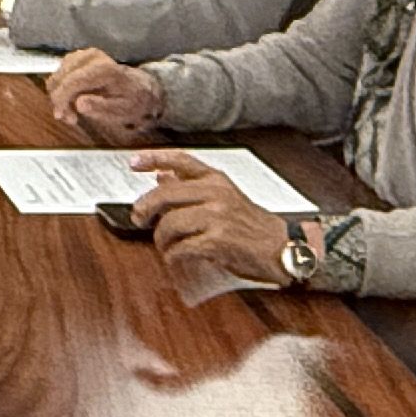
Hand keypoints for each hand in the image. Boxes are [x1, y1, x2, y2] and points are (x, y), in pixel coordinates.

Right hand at [46, 48, 167, 144]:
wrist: (138, 86)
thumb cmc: (131, 100)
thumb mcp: (122, 110)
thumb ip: (101, 107)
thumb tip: (79, 104)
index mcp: (104, 69)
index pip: (72, 81)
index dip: (61, 99)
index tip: (60, 116)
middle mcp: (91, 57)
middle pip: (61, 78)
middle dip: (59, 100)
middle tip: (70, 119)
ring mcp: (83, 55)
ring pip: (57, 76)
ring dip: (59, 96)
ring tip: (71, 112)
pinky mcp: (77, 57)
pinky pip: (60, 74)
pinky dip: (61, 89)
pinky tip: (71, 102)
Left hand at [130, 154, 291, 289]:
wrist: (283, 249)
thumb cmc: (252, 225)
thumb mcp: (225, 198)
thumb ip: (193, 186)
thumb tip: (161, 176)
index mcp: (217, 180)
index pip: (181, 160)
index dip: (153, 158)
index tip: (133, 163)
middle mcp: (216, 194)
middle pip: (165, 195)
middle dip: (145, 208)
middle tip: (139, 219)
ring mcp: (217, 217)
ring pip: (169, 224)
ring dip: (161, 239)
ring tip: (165, 245)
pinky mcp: (218, 241)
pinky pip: (181, 248)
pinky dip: (173, 256)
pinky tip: (176, 258)